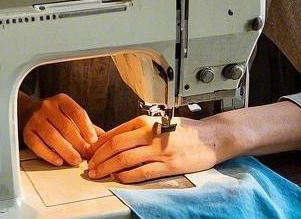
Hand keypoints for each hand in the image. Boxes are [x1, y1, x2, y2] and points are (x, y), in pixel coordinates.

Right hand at [23, 93, 103, 165]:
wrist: (27, 111)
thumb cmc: (55, 116)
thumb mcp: (70, 114)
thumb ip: (87, 125)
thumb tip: (105, 139)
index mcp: (61, 101)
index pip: (77, 113)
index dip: (87, 128)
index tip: (94, 141)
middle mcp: (47, 107)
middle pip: (65, 127)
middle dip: (79, 143)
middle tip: (88, 155)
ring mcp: (35, 119)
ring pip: (52, 137)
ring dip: (66, 151)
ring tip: (75, 160)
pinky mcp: (26, 132)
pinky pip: (38, 146)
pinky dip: (49, 155)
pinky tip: (59, 161)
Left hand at [87, 115, 220, 182]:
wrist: (212, 137)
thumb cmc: (185, 130)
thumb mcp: (158, 123)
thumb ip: (138, 130)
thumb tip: (113, 140)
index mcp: (146, 122)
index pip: (115, 133)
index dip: (98, 145)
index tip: (90, 153)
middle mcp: (150, 134)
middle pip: (116, 146)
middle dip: (98, 158)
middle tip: (89, 167)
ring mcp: (159, 150)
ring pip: (125, 159)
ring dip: (108, 168)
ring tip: (98, 174)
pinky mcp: (169, 165)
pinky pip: (142, 172)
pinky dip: (127, 176)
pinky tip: (119, 178)